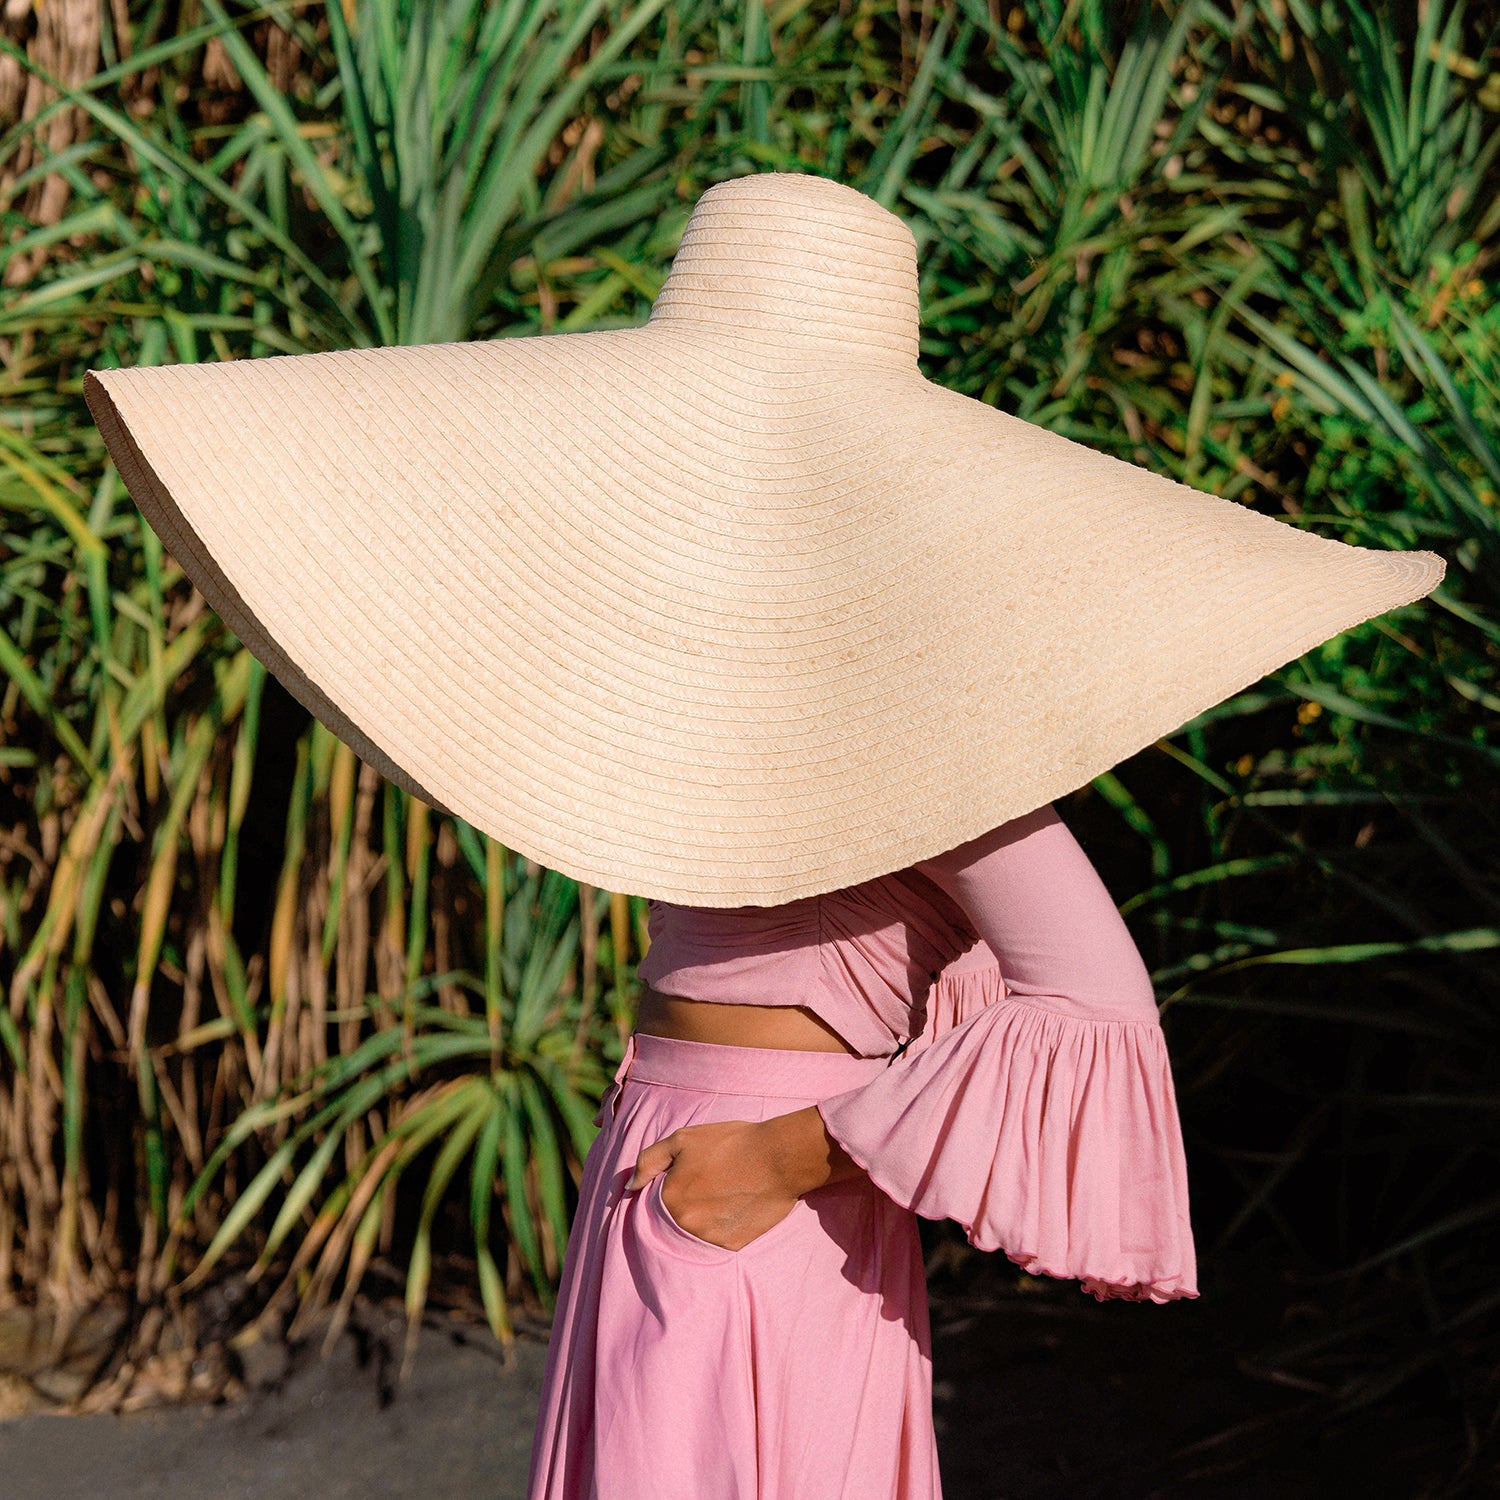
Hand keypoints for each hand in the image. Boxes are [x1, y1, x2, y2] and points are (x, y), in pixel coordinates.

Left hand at [626, 1106, 867, 1251]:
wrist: (778, 1158)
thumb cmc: (730, 1142)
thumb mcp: (683, 1139)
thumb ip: (649, 1161)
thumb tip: (628, 1187)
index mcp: (668, 1198)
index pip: (651, 1204)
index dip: (666, 1189)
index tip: (685, 1179)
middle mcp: (684, 1225)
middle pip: (672, 1221)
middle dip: (684, 1204)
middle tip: (708, 1185)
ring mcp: (708, 1239)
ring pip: (693, 1233)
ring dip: (702, 1218)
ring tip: (722, 1194)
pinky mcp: (731, 1247)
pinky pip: (716, 1241)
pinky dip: (720, 1228)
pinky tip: (733, 1207)